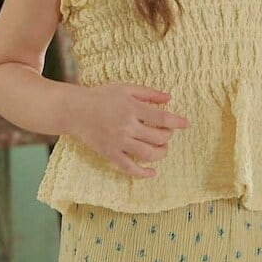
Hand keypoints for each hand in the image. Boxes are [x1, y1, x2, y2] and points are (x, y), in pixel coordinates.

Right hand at [70, 82, 189, 176]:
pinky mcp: (110, 153)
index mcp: (132, 108)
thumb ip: (148, 93)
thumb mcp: (125, 89)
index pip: (162, 118)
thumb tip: (169, 97)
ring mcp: (118, 142)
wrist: (75, 110)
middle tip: (166, 133)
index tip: (186, 124)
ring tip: (162, 149)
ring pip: (147, 154)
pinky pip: (129, 168)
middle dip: (167, 137)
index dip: (177, 122)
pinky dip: (143, 173)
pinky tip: (152, 172)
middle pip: (158, 138)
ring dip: (161, 153)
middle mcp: (127, 126)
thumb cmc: (101, 97)